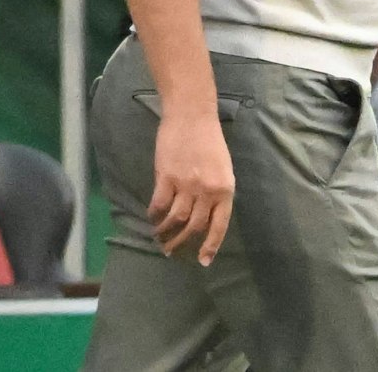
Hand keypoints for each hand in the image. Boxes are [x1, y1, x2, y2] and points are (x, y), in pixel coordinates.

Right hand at [149, 107, 234, 264]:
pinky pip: (159, 204)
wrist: (192, 115)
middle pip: (194, 226)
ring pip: (175, 219)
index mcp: (225, 189)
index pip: (219, 225)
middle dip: (182, 243)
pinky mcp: (166, 177)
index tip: (203, 261)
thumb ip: (216, 192)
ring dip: (165, 232)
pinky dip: (154, 215)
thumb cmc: (210, 140)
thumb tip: (205, 214)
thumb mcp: (223, 168)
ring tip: (159, 237)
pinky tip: (152, 218)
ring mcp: (186, 184)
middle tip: (171, 251)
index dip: (210, 245)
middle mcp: (207, 190)